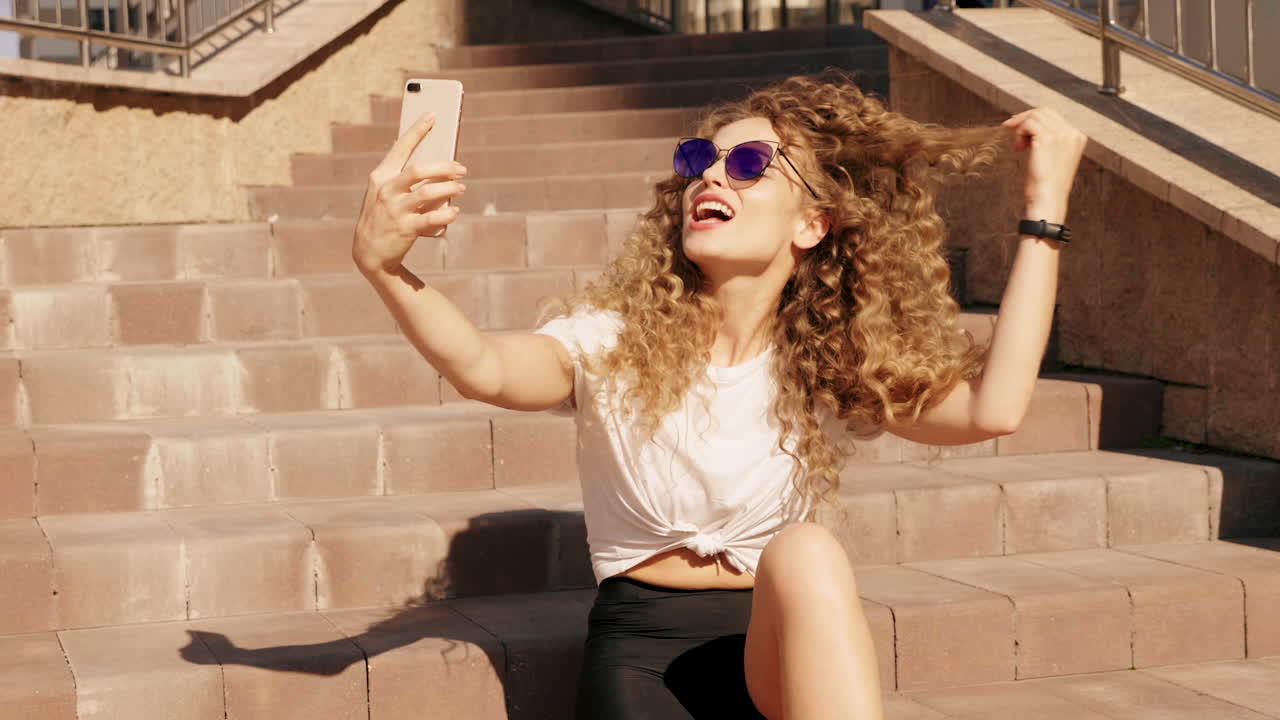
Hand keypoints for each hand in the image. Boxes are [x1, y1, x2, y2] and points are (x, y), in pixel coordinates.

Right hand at [352, 112, 467, 274]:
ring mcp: (395, 210)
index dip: (418, 130)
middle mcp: (386, 190)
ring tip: (461, 189)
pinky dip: (447, 214)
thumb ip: (406, 181)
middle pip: (420, 169)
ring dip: (450, 189)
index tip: (433, 115)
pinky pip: (432, 218)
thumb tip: (440, 169)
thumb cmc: (383, 217)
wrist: (369, 253)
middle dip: (445, 166)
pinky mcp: (405, 229)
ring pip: (429, 192)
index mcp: (381, 176)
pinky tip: (454, 211)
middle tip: (461, 169)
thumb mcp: (386, 194)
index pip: (401, 147)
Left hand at [1001, 107, 1086, 219]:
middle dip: (1025, 118)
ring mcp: (1061, 135)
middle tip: (1010, 127)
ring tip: (1018, 147)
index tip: (1018, 127)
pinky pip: (1027, 124)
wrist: (1048, 200)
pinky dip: (1019, 134)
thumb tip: (1030, 127)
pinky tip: (1018, 149)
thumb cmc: (1046, 184)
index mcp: (1077, 137)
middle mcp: (1072, 133)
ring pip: (1034, 116)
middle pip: (1044, 112)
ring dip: (1020, 129)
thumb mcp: (1052, 158)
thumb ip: (1050, 141)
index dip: (1034, 118)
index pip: (1054, 116)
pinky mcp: (1048, 139)